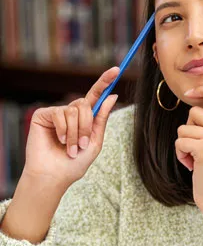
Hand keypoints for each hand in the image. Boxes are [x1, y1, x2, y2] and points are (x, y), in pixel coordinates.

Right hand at [22, 67, 119, 192]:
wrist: (54, 176)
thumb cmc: (75, 162)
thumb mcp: (95, 141)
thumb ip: (102, 118)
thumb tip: (113, 95)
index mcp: (86, 118)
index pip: (96, 96)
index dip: (105, 82)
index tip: (116, 70)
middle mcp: (72, 112)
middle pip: (86, 103)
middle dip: (87, 126)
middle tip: (83, 145)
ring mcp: (57, 113)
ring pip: (74, 110)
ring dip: (76, 132)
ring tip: (71, 148)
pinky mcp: (44, 115)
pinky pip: (60, 113)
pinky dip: (64, 130)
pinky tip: (60, 141)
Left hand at [175, 86, 202, 206]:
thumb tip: (193, 109)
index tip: (190, 93)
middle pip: (194, 112)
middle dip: (190, 129)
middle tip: (198, 149)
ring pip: (184, 128)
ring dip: (184, 144)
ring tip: (196, 159)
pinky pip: (180, 141)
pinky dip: (181, 154)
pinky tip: (192, 165)